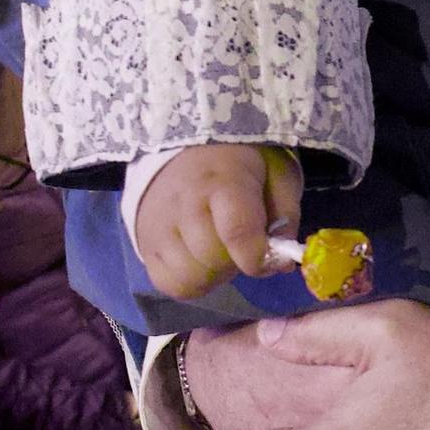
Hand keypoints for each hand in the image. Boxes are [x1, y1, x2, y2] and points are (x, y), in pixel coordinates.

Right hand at [136, 145, 301, 299]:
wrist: (186, 146)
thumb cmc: (240, 160)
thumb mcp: (277, 172)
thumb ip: (285, 215)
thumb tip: (282, 262)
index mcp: (223, 181)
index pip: (237, 230)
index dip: (258, 256)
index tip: (271, 256)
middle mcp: (184, 205)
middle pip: (213, 261)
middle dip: (237, 263)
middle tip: (243, 245)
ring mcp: (158, 227)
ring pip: (190, 279)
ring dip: (214, 275)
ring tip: (221, 251)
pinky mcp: (144, 244)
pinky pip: (168, 284)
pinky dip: (191, 281)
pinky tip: (201, 261)